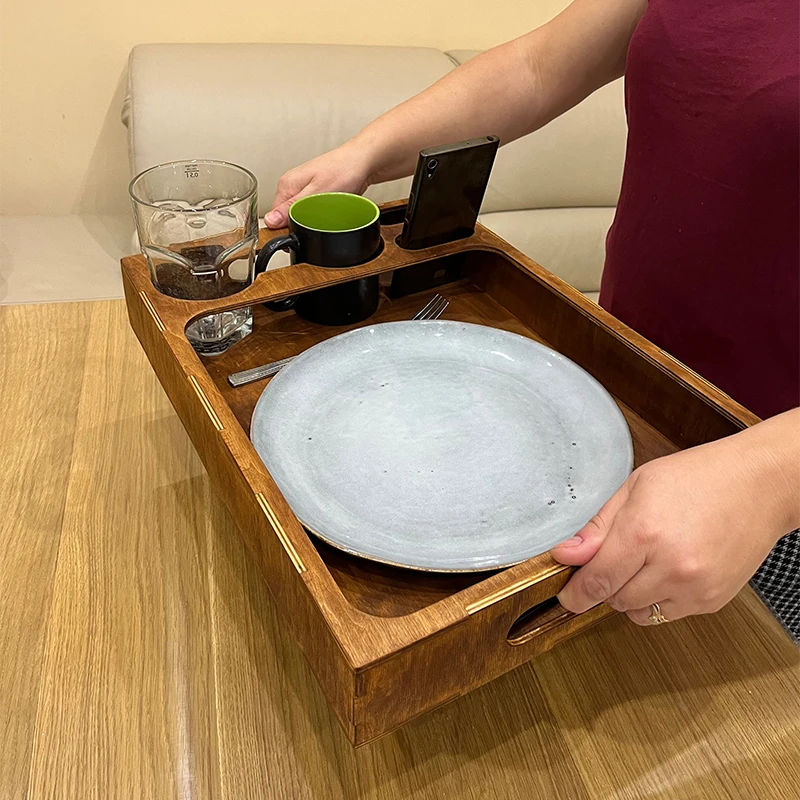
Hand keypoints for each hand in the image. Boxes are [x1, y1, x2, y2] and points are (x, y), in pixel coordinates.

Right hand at [265, 142, 374, 227]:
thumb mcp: (316, 193)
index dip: (287, 229)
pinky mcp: (316, 193)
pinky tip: (330, 211)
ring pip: (301, 215)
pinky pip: (312, 211)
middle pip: (288, 217)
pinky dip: (321, 215)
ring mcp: (304, 189)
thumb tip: (270, 220)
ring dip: (313, 220)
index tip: (302, 231)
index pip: (275, 217)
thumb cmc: (344, 170)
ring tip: (327, 212)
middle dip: (301, 224)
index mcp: (287, 184)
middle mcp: (293, 185)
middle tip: (319, 220)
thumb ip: (292, 207)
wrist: (363, 161)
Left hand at [551, 413, 798, 624]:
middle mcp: (670, 565)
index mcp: (644, 532)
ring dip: (629, 595)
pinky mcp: (712, 601)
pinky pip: (667, 614)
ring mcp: (694, 587)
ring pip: (638, 612)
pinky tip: (667, 569)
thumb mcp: (635, 487)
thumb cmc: (699, 478)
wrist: (760, 485)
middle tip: (613, 559)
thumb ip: (597, 526)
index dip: (575, 593)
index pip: (596, 580)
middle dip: (604, 584)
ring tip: (644, 562)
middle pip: (614, 599)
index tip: (566, 596)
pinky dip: (657, 599)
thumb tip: (567, 554)